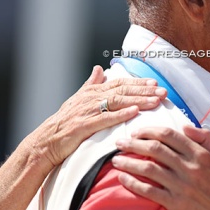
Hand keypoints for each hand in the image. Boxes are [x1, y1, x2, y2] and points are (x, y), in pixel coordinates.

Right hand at [27, 65, 166, 168]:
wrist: (46, 141)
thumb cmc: (65, 121)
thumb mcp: (78, 98)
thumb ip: (91, 83)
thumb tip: (99, 68)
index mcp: (93, 91)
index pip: (120, 83)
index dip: (138, 83)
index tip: (155, 83)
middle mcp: (92, 98)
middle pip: (123, 91)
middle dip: (145, 91)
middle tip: (163, 92)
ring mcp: (88, 111)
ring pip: (117, 102)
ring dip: (138, 100)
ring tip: (155, 101)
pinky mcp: (83, 125)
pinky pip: (105, 119)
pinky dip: (121, 114)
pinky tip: (135, 112)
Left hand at [112, 126, 209, 209]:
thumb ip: (205, 137)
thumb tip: (185, 126)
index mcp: (199, 153)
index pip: (169, 135)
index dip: (149, 130)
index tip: (137, 131)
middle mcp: (189, 167)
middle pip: (155, 149)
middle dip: (133, 143)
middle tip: (120, 142)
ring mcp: (181, 186)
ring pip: (149, 168)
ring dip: (129, 162)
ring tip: (116, 160)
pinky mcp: (176, 203)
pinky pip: (149, 191)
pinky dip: (133, 183)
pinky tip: (123, 178)